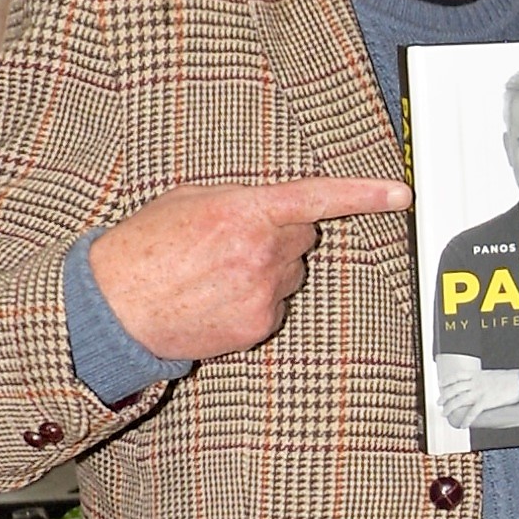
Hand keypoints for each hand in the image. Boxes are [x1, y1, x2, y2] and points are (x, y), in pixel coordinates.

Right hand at [89, 174, 408, 361]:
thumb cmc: (145, 249)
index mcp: (244, 210)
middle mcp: (260, 251)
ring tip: (217, 272)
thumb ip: (239, 198)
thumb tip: (271, 205)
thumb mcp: (189, 200)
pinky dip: (255, 301)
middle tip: (236, 240)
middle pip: (304, 237)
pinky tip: (219, 297)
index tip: (399, 193)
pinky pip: (276, 306)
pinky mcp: (258, 325)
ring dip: (266, 270)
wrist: (119, 306)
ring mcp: (263, 292)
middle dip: (280, 235)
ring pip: (290, 274)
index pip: (318, 198)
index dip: (365, 194)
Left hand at [436, 354, 518, 427]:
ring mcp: (480, 392)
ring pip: (459, 400)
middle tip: (439, 403)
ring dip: (449, 408)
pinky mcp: (486, 401)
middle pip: (454, 389)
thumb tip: (478, 385)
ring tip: (444, 413)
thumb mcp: (492, 375)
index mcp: (477, 374)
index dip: (446, 380)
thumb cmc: (510, 378)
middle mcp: (476, 382)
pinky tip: (463, 425)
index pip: (456, 376)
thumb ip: (482, 379)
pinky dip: (466, 419)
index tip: (440, 384)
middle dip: (444, 396)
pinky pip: (473, 412)